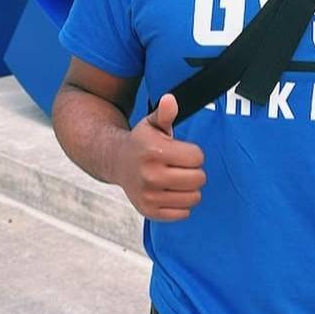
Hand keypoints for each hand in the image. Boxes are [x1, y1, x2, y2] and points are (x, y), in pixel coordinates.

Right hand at [116, 94, 206, 221]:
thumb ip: (165, 113)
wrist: (116, 162)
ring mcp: (148, 196)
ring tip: (177, 180)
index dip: (193, 154)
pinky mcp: (149, 211)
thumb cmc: (142, 142)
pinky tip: (170, 193)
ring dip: (190, 189)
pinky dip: (181, 205)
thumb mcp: (152, 124)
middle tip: (181, 167)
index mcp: (154, 151)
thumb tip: (170, 100)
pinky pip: (183, 213)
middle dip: (194, 171)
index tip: (181, 152)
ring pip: (194, 198)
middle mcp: (150, 175)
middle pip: (198, 179)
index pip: (197, 157)